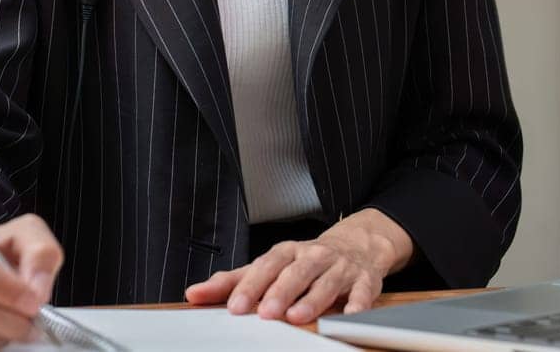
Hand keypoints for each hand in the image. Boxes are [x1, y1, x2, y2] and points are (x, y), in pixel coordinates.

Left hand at [184, 209, 412, 324]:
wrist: (358, 244)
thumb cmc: (305, 260)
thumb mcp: (270, 265)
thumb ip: (234, 281)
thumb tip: (195, 293)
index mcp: (288, 252)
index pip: (266, 265)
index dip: (251, 285)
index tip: (236, 306)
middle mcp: (313, 256)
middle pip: (296, 271)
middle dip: (281, 291)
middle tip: (266, 313)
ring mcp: (340, 267)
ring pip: (326, 281)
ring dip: (313, 298)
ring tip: (297, 316)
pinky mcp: (365, 280)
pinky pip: (363, 291)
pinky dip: (357, 303)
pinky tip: (350, 315)